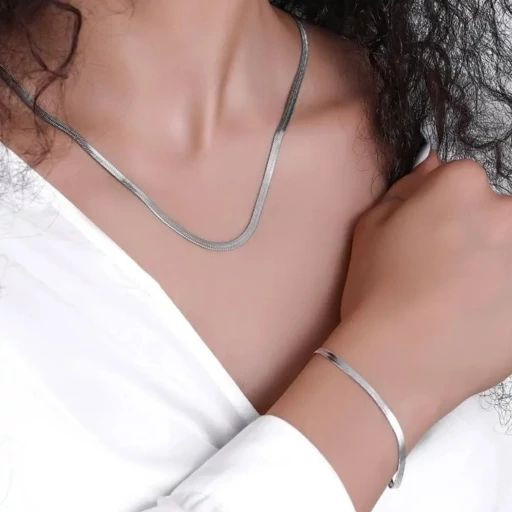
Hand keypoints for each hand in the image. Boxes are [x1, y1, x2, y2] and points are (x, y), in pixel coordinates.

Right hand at [333, 152, 511, 441]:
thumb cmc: (379, 292)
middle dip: (473, 234)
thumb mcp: (370, 227)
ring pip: (508, 251)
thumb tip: (431, 165)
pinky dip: (501, 299)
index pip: (462, 179)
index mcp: (461, 187)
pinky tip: (475, 318)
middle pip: (494, 213)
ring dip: (492, 266)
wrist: (398, 359)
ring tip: (459, 299)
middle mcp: (505, 214)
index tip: (429, 234)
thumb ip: (406, 187)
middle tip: (442, 271)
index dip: (441, 207)